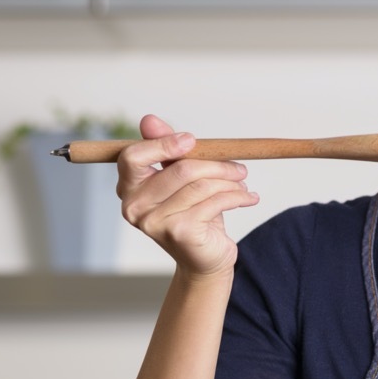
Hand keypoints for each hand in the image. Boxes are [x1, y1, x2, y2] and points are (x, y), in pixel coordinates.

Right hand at [117, 114, 259, 277]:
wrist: (205, 258)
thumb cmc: (193, 214)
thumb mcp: (180, 179)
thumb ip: (166, 149)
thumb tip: (148, 119)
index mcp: (128, 188)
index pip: (133, 157)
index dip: (163, 144)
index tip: (192, 140)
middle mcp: (134, 207)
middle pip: (180, 169)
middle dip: (216, 165)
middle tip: (238, 167)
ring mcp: (155, 222)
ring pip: (201, 185)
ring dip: (229, 180)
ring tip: (243, 182)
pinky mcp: (180, 232)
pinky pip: (215, 202)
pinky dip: (237, 196)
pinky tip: (249, 197)